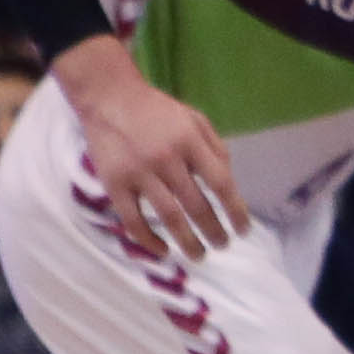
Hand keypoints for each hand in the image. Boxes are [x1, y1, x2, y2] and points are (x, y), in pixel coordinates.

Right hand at [59, 34, 249, 259]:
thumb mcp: (195, 119)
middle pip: (197, 204)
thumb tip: (229, 182)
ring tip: (199, 255)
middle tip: (223, 245)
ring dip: (187, 241)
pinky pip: (133, 220)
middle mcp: (166, 158)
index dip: (235, 210)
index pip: (220, 183)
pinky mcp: (114, 184)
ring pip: (168, 217)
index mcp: (190, 141)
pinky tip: (163, 250)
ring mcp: (138, 173)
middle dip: (214, 230)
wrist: (109, 98)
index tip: (244, 229)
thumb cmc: (157, 111)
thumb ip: (215, 148)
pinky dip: (149, 240)